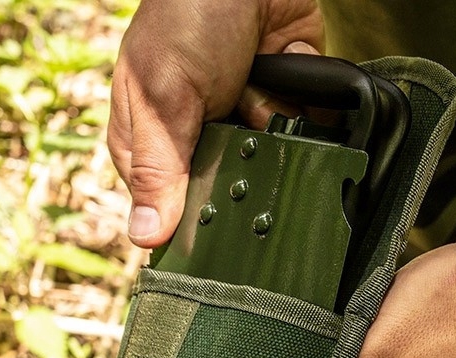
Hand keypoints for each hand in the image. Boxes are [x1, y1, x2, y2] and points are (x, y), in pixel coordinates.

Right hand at [108, 0, 321, 246]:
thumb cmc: (186, 16)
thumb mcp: (164, 95)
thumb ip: (159, 167)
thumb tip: (146, 237)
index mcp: (152, 142)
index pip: (171, 209)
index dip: (195, 220)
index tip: (217, 218)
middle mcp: (199, 137)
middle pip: (229, 193)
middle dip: (244, 168)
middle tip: (238, 127)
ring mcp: (246, 118)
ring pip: (273, 165)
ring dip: (274, 126)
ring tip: (260, 87)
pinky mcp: (288, 100)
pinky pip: (309, 131)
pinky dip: (307, 103)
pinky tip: (290, 74)